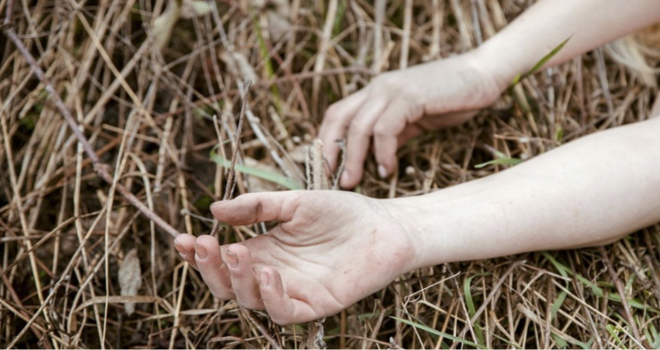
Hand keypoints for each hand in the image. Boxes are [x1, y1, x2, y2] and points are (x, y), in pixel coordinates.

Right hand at [174, 190, 416, 324]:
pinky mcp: (316, 305)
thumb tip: (214, 208)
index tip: (182, 237)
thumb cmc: (341, 212)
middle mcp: (272, 274)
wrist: (383, 224)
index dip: (198, 254)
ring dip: (237, 280)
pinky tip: (269, 272)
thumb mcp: (294, 202)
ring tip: (237, 252)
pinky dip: (272, 297)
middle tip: (204, 244)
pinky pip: (285, 312)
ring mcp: (292, 292)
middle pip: (228, 284)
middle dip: (211, 267)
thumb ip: (257, 207)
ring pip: (251, 300)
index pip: (221, 259)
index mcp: (263, 251)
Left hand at [319, 50, 507, 187]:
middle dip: (331, 152)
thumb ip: (393, 133)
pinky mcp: (409, 97)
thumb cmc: (450, 98)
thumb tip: (374, 157)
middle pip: (338, 119)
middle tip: (333, 180)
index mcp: (375, 91)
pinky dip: (382, 153)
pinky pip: (385, 130)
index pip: (337, 114)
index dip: (326, 141)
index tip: (326, 168)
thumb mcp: (414, 119)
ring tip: (357, 181)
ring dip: (354, 158)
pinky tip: (388, 168)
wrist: (481, 75)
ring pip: (358, 127)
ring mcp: (392, 90)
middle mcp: (378, 88)